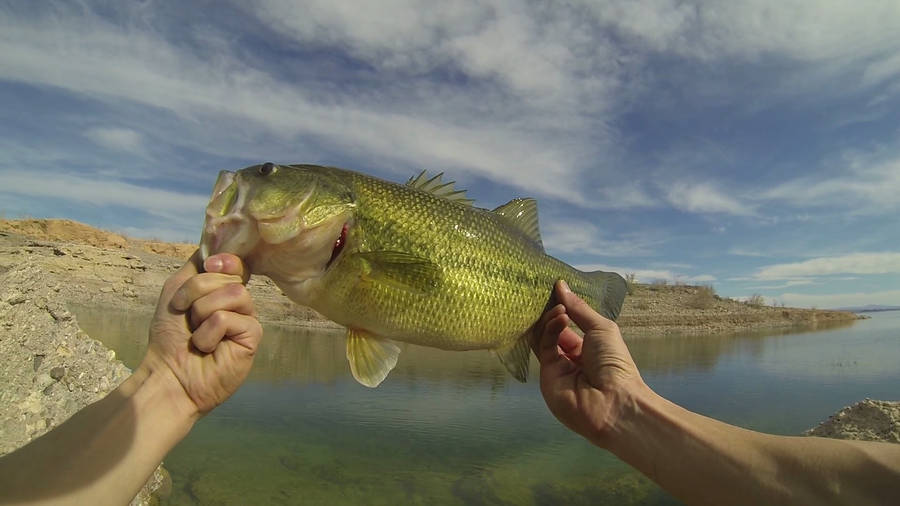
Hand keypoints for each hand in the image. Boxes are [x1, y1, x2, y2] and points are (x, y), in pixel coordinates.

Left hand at [140, 251, 261, 415]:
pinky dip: (209, 332)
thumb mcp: (176, 291)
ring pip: (233, 294)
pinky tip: (208, 347)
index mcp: (223, 289)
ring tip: (198, 333)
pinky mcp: (253, 337)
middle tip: (188, 316)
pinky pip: (229, 318)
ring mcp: (248, 319)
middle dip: (197, 293)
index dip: (224, 260)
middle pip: (229, 276)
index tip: (209, 266)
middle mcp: (239, 302)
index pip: (236, 262)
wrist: (169, 373)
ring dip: (202, 312)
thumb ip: (196, 267)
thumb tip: (216, 241)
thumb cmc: (171, 335)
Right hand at [532, 280, 645, 446]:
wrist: (614, 402)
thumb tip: (560, 284)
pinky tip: (561, 318)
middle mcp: (569, 358)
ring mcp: (556, 368)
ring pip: (543, 337)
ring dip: (550, 319)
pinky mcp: (546, 375)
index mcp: (586, 349)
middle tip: (549, 295)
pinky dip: (550, 329)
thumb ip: (579, 309)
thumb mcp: (601, 329)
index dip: (561, 308)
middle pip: (551, 331)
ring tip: (560, 308)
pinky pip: (544, 348)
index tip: (555, 289)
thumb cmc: (615, 364)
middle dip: (551, 312)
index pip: (566, 325)